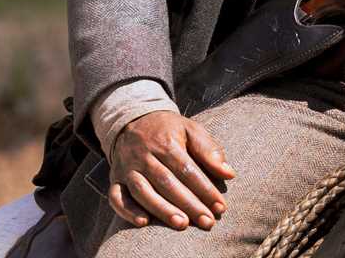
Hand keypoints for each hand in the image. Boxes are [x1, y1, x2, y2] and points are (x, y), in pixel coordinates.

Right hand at [107, 110, 236, 230]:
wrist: (133, 120)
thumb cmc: (169, 130)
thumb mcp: (191, 129)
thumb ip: (210, 150)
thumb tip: (229, 174)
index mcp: (166, 142)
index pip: (188, 169)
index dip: (205, 189)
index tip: (220, 206)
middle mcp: (145, 155)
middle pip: (167, 183)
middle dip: (189, 204)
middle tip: (206, 222)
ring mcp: (127, 168)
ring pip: (143, 191)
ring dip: (162, 210)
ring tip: (182, 224)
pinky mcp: (114, 178)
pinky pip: (116, 197)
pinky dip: (127, 211)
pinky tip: (143, 223)